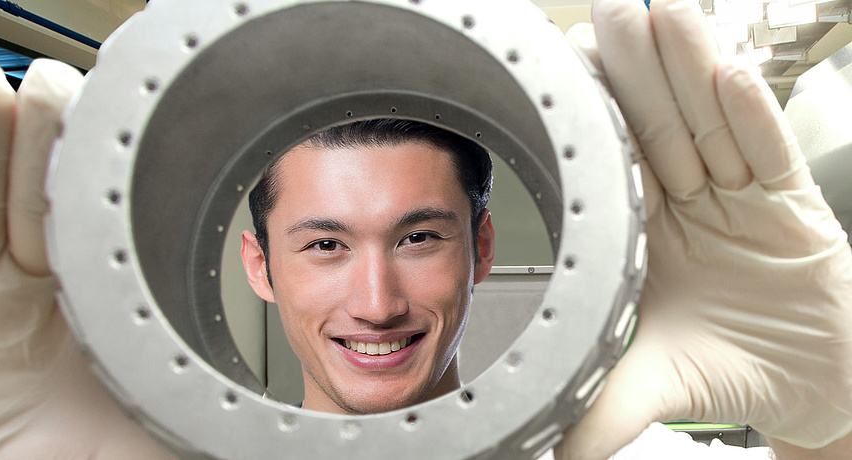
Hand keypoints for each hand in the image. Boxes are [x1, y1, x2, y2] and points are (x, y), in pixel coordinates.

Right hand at [0, 60, 170, 457]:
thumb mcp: (145, 437)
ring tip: (60, 89)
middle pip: (83, 197)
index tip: (191, 149)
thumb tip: (266, 431)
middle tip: (121, 104)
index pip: (139, 236)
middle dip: (96, 149)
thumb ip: (201, 421)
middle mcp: (58, 275)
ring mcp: (0, 268)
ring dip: (40, 132)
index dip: (157, 192)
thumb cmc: (61, 453)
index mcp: (114, 305)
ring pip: (25, 186)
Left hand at [557, 0, 851, 458]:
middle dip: (635, 69)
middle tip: (607, 13)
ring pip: (712, 128)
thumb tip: (535, 447)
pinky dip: (753, 117)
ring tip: (663, 15)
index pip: (616, 165)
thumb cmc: (728, 372)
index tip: (567, 67)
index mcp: (648, 234)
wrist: (810, 389)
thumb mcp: (647, 384)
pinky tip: (729, 72)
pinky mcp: (793, 213)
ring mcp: (744, 203)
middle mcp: (693, 207)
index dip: (594, 116)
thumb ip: (591, 408)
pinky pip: (770, 158)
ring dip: (689, 72)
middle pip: (659, 128)